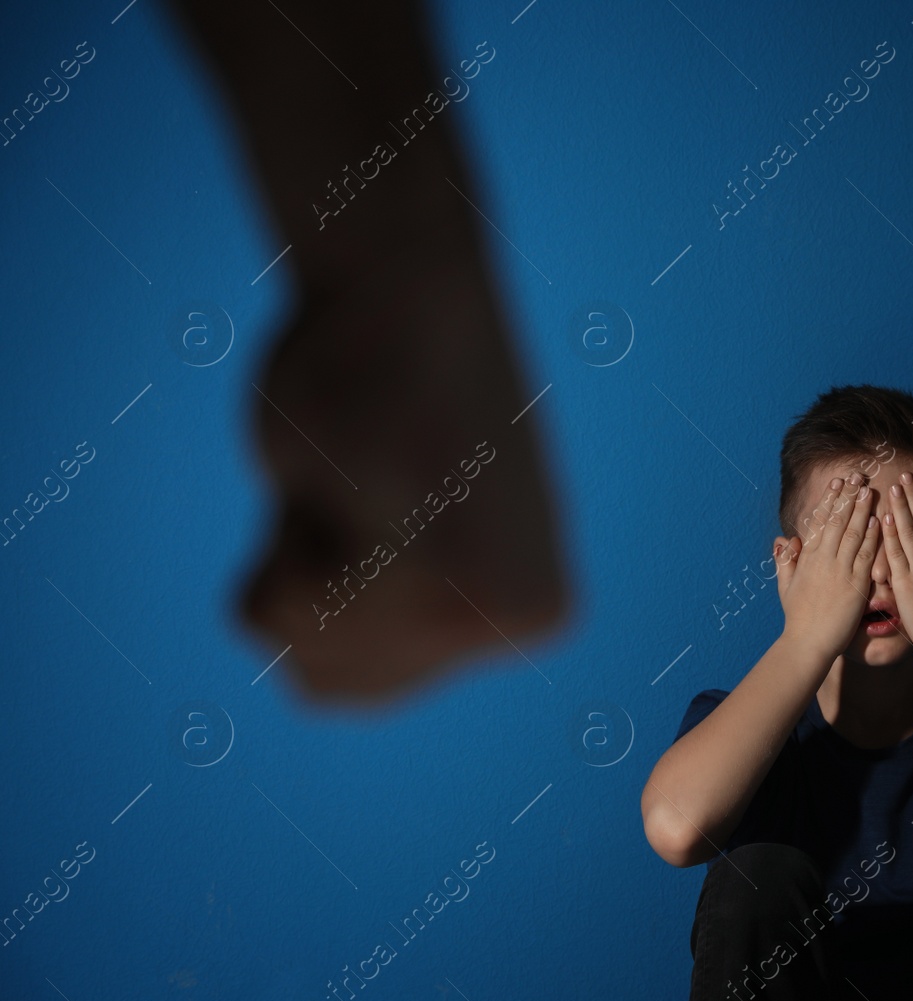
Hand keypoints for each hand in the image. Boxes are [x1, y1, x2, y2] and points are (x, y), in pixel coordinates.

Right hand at [238, 258, 571, 702]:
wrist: (405, 288)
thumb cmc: (391, 400)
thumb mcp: (399, 535)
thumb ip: (385, 613)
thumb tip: (324, 693)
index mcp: (531, 616)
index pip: (360, 689)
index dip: (326, 591)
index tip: (381, 503)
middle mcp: (515, 620)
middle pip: (326, 685)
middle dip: (306, 576)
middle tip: (363, 483)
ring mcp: (472, 596)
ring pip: (295, 644)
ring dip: (289, 545)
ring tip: (356, 473)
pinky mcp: (421, 554)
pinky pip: (274, 603)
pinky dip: (281, 519)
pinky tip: (343, 459)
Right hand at [774, 475, 881, 659]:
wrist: (807, 643)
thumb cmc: (798, 618)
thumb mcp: (785, 586)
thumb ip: (785, 561)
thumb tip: (783, 539)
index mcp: (807, 558)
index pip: (820, 522)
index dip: (829, 501)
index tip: (837, 483)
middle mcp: (823, 560)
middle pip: (837, 520)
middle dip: (848, 496)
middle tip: (857, 475)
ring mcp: (839, 571)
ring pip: (852, 532)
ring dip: (861, 509)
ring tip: (869, 489)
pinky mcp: (855, 585)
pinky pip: (865, 555)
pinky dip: (871, 536)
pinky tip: (878, 520)